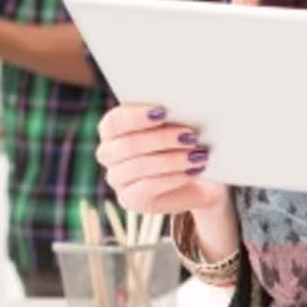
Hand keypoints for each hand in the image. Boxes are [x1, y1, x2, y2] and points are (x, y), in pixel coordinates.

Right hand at [97, 101, 236, 257]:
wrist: (199, 182)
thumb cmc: (184, 145)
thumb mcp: (177, 127)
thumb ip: (170, 117)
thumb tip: (179, 107)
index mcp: (112, 130)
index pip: (114, 122)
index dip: (136, 116)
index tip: (163, 112)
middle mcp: (108, 154)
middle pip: (127, 145)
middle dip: (161, 139)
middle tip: (191, 135)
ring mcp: (116, 179)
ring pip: (138, 166)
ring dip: (172, 160)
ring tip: (198, 155)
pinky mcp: (129, 200)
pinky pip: (148, 187)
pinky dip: (173, 178)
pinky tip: (192, 171)